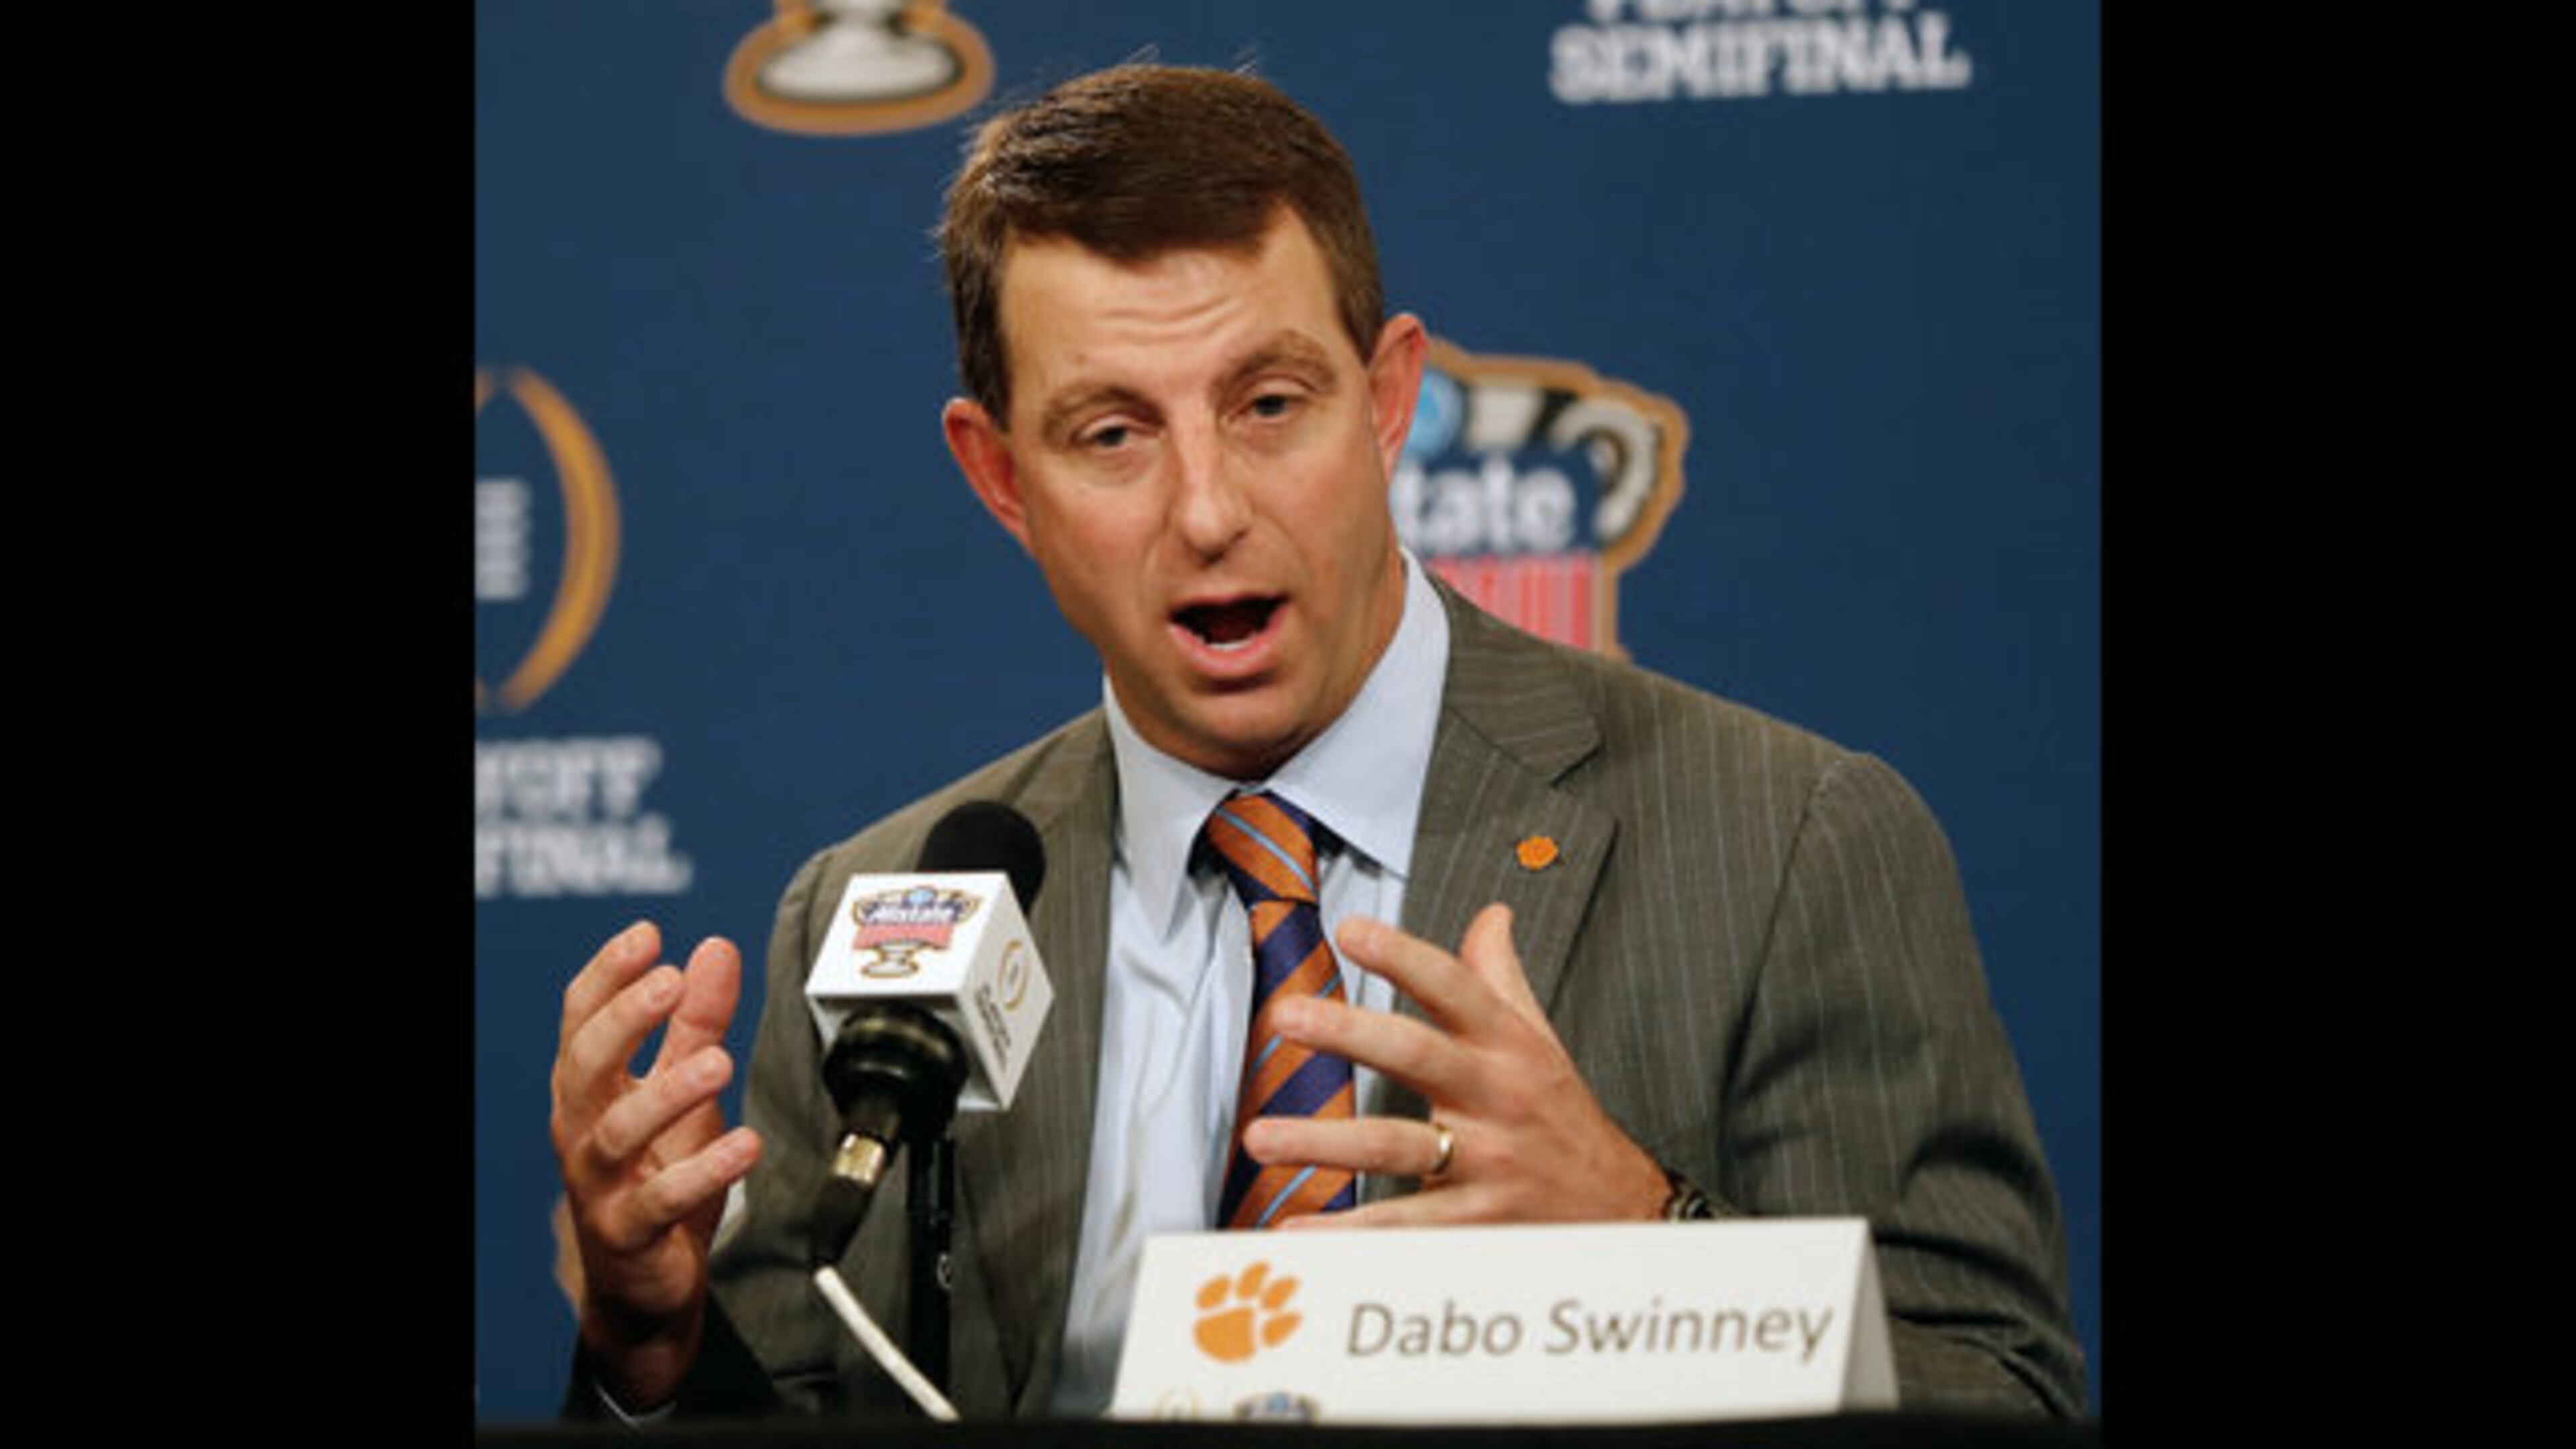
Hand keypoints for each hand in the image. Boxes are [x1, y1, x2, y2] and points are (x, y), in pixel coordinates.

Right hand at [550, 921, 762, 1407]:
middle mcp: (582, 1130)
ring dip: (667, 1092)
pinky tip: (744, 1145)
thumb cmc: (656, 1173)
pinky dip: (702, 1172)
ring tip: (717, 1061)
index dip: (607, 975)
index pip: (581, 1020)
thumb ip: (697, 1022)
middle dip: (624, 1019)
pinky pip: (658, 1201)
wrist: (646, 1280)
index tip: (647, 934)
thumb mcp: (682, 1086)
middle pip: (585, 1065)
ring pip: (616, 1132)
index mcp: (590, 1088)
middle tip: (670, 980)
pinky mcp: (628, 1233)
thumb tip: (714, 949)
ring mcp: (599, 1184)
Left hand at [1243, 903, 1667, 1226]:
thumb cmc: (1563, 1117)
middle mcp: (1495, 1095)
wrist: (1622, 1207)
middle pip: (1418, 1054)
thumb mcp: (1541, 1040)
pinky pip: (1406, 1226)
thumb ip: (1503, 978)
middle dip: (1350, 1033)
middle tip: (1287, 1017)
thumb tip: (1492, 915)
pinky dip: (1350, 1232)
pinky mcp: (1477, 1221)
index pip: (1453, 987)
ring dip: (1325, 1142)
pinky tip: (1297, 1230)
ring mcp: (1486, 1160)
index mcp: (1506, 1044)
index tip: (1349, 929)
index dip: (1403, 956)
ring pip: (1400, 1145)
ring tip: (1261, 1136)